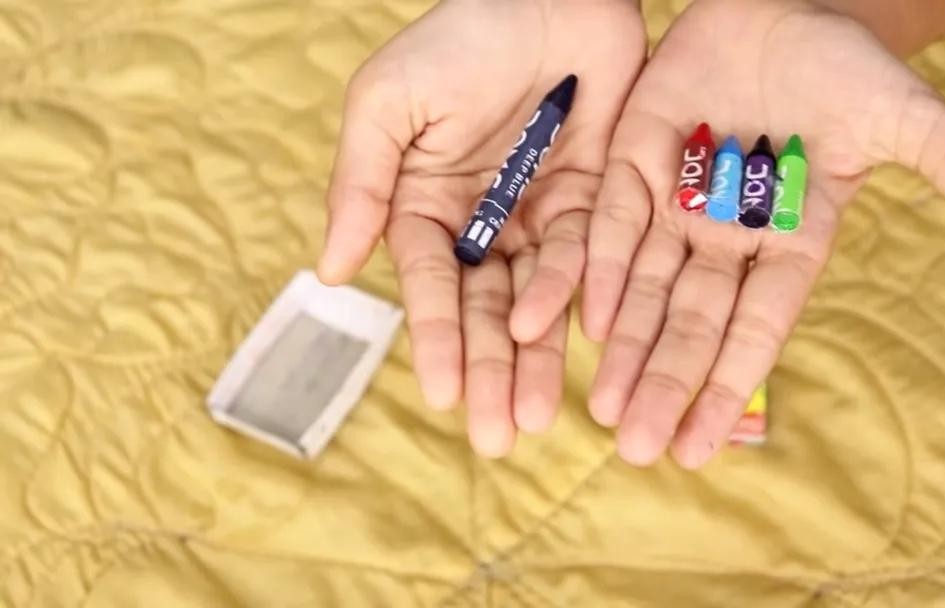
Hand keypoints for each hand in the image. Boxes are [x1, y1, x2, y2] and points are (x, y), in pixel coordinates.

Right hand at [319, 0, 645, 456]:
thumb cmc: (459, 35)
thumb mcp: (388, 104)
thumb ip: (361, 186)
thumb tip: (326, 270)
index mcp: (424, 204)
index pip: (432, 285)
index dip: (437, 339)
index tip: (441, 394)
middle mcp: (481, 221)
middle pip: (486, 309)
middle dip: (489, 370)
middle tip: (495, 436)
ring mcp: (538, 214)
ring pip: (538, 299)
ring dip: (536, 357)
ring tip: (537, 415)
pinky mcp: (594, 201)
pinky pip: (590, 256)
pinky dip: (584, 295)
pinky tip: (583, 341)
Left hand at [582, 0, 944, 468]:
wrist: (787, 0)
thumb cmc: (850, 64)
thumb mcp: (912, 123)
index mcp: (790, 240)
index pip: (757, 327)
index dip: (730, 385)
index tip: (703, 450)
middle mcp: (727, 235)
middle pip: (692, 321)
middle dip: (666, 382)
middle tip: (637, 449)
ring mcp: (677, 199)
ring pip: (645, 285)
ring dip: (624, 346)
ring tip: (605, 411)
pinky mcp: (635, 158)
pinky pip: (612, 222)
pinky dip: (599, 268)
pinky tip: (582, 321)